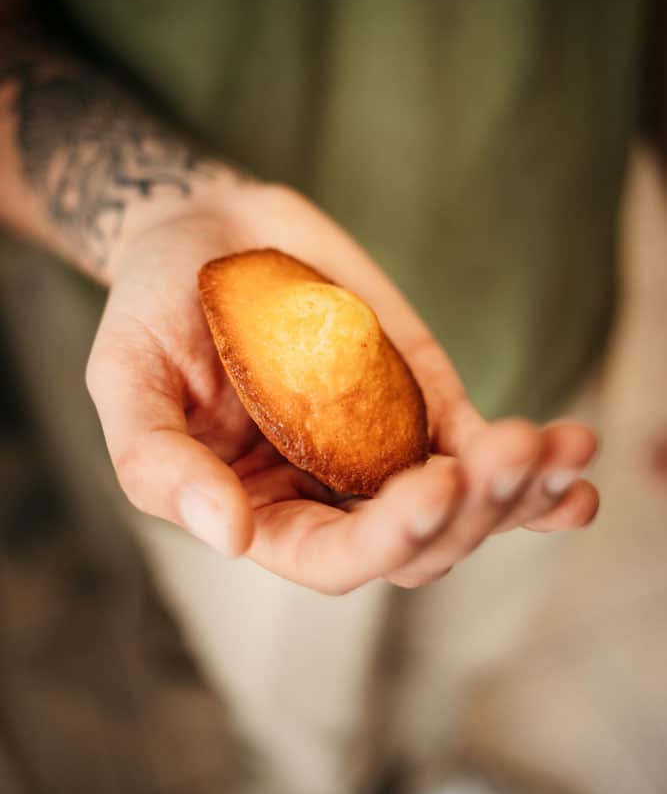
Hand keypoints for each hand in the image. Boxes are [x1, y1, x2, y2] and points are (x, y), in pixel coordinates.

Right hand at [86, 174, 598, 593]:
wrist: (208, 233)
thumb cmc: (152, 311)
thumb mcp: (126, 381)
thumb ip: (160, 463)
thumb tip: (227, 537)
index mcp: (260, 510)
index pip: (331, 560)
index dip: (387, 541)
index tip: (434, 488)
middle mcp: (329, 493)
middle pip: (419, 545)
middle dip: (472, 512)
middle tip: (508, 455)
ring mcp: (383, 449)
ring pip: (466, 508)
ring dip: (521, 492)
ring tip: (563, 450)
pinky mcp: (422, 401)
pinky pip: (481, 447)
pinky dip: (533, 463)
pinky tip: (573, 453)